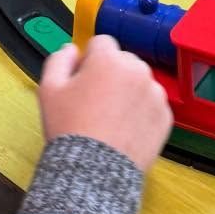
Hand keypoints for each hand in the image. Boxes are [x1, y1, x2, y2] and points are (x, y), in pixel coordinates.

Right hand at [38, 35, 173, 172]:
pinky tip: (124, 129)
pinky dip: (141, 113)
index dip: (89, 59)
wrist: (93, 170)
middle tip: (95, 102)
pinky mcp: (165, 117)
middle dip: (111, 74)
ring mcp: (155, 94)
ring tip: (110, 119)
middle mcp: (137, 71)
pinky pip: (152, 105)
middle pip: (123, 61)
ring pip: (139, 83)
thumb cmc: (70, 129)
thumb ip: (59, 59)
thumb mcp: (49, 89)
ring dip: (128, 92)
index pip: (101, 43)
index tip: (83, 79)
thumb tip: (71, 49)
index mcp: (109, 60)